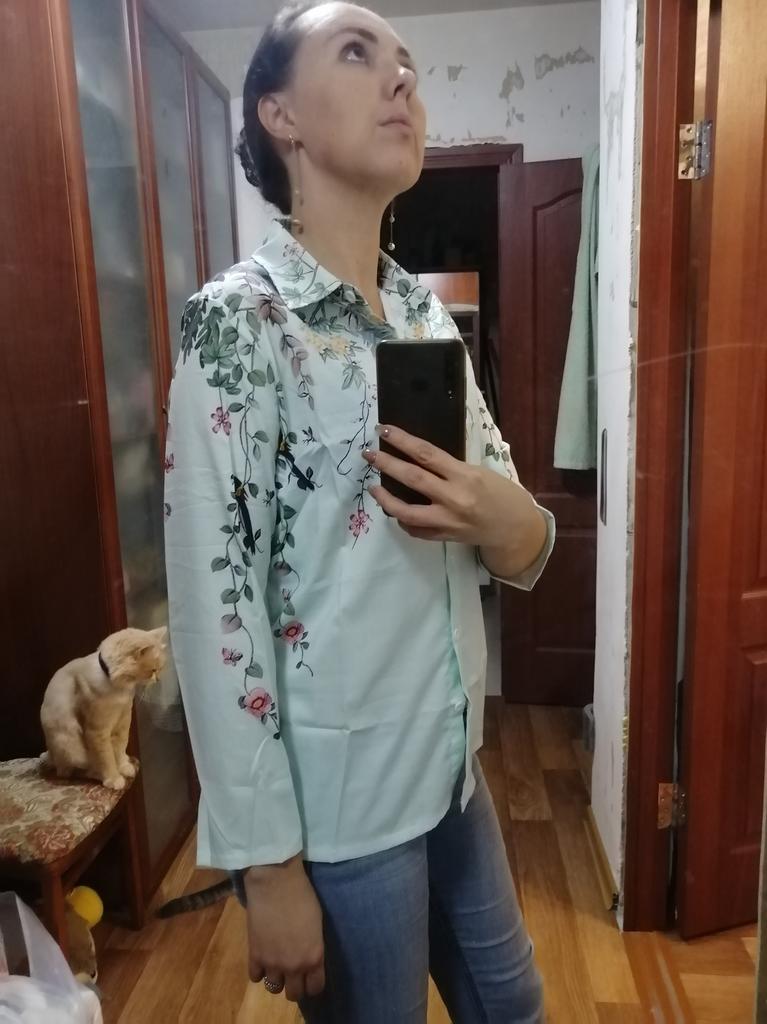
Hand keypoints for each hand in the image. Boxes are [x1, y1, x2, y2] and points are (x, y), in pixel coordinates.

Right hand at [244, 854, 324, 1001]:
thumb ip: (313, 946)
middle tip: (293, 972)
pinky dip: (259, 970)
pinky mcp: (254, 955)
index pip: (315, 988)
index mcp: (314, 957)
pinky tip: (262, 958)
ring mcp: (272, 963)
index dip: (313, 984)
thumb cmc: (303, 895)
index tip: (310, 977)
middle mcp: (294, 966)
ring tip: (276, 964)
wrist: (276, 881)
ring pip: (274, 988)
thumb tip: (308, 956)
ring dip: (276, 978)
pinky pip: (255, 977)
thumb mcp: (317, 924)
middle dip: (295, 985)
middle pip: (294, 994)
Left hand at [364, 424, 539, 546]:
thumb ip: (450, 469)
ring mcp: (448, 520)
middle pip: (412, 478)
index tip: (384, 430)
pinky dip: (403, 520)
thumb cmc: (501, 494)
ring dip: (386, 499)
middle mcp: (454, 498)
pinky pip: (416, 530)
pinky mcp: (445, 537)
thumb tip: (418, 460)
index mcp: (465, 475)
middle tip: (369, 454)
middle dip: (387, 463)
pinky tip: (395, 511)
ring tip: (374, 487)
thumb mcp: (479, 472)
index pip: (426, 454)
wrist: (516, 527)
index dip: (402, 440)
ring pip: (407, 511)